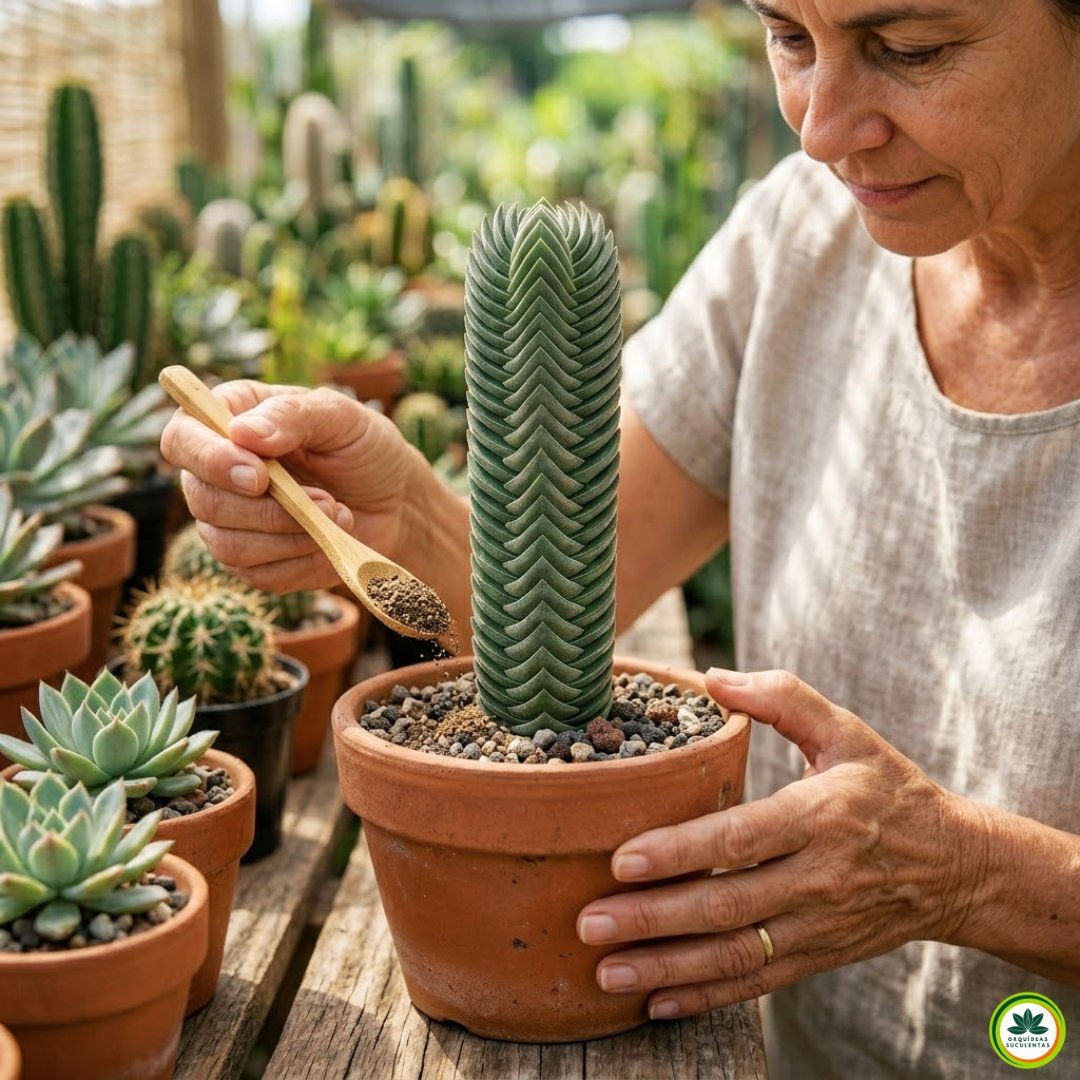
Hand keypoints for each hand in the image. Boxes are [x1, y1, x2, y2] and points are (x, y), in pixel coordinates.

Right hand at [160, 380, 422, 593]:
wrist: (395, 502)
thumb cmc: (364, 448)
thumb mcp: (342, 418)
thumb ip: (294, 416)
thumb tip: (242, 433)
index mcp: (229, 419)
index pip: (182, 439)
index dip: (209, 460)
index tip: (259, 476)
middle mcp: (217, 471)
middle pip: (202, 499)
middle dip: (268, 509)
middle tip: (326, 500)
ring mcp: (230, 521)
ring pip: (227, 544)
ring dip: (290, 537)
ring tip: (338, 516)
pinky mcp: (253, 562)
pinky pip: (258, 575)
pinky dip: (302, 561)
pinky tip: (329, 542)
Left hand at [576, 668, 985, 1018]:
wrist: (956, 867)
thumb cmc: (887, 788)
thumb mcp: (846, 730)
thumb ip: (782, 698)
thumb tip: (712, 677)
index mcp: (820, 816)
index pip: (742, 838)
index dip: (681, 852)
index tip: (623, 861)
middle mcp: (818, 879)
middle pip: (726, 906)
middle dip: (653, 919)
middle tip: (589, 924)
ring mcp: (818, 926)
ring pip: (735, 956)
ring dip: (667, 968)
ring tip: (606, 973)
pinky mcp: (818, 957)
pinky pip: (757, 984)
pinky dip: (705, 997)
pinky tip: (656, 1003)